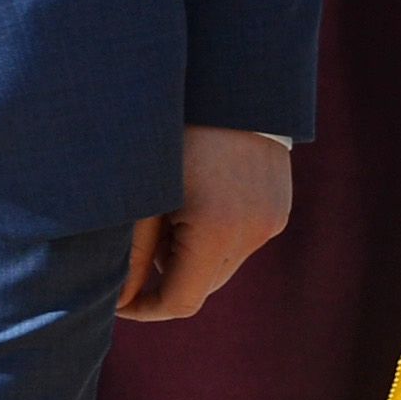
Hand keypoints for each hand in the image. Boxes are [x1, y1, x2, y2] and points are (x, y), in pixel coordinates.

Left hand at [122, 127, 292, 321]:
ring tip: (178, 211)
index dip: (146, 308)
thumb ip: (132, 257)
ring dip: (196, 255)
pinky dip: (219, 237)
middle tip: (149, 236)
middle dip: (170, 276)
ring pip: (224, 266)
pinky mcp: (281, 210)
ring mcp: (273, 221)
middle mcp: (253, 232)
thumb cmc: (175, 140)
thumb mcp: (143, 198)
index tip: (119, 299)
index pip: (180, 302)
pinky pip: (243, 242)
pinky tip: (205, 200)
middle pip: (203, 287)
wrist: (231, 91)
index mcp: (216, 230)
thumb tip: (122, 302)